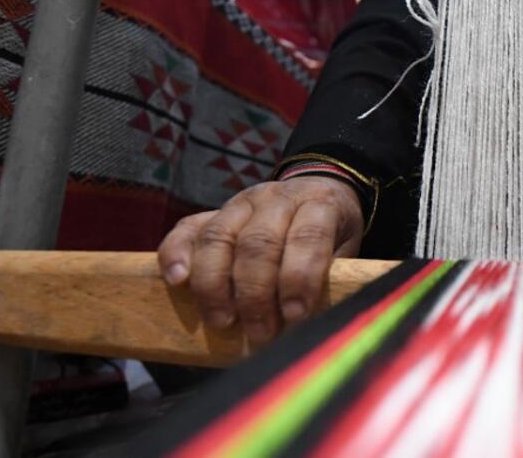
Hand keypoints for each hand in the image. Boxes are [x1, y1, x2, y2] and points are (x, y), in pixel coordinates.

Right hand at [157, 177, 363, 343]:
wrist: (316, 189)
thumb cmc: (332, 231)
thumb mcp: (346, 248)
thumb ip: (332, 276)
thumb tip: (319, 323)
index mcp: (318, 204)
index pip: (308, 236)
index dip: (299, 278)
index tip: (295, 315)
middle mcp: (276, 199)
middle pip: (258, 243)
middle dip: (256, 293)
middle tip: (260, 332)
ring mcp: (240, 203)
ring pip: (219, 238)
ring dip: (216, 285)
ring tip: (222, 321)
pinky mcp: (212, 211)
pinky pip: (187, 229)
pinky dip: (176, 254)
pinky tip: (177, 282)